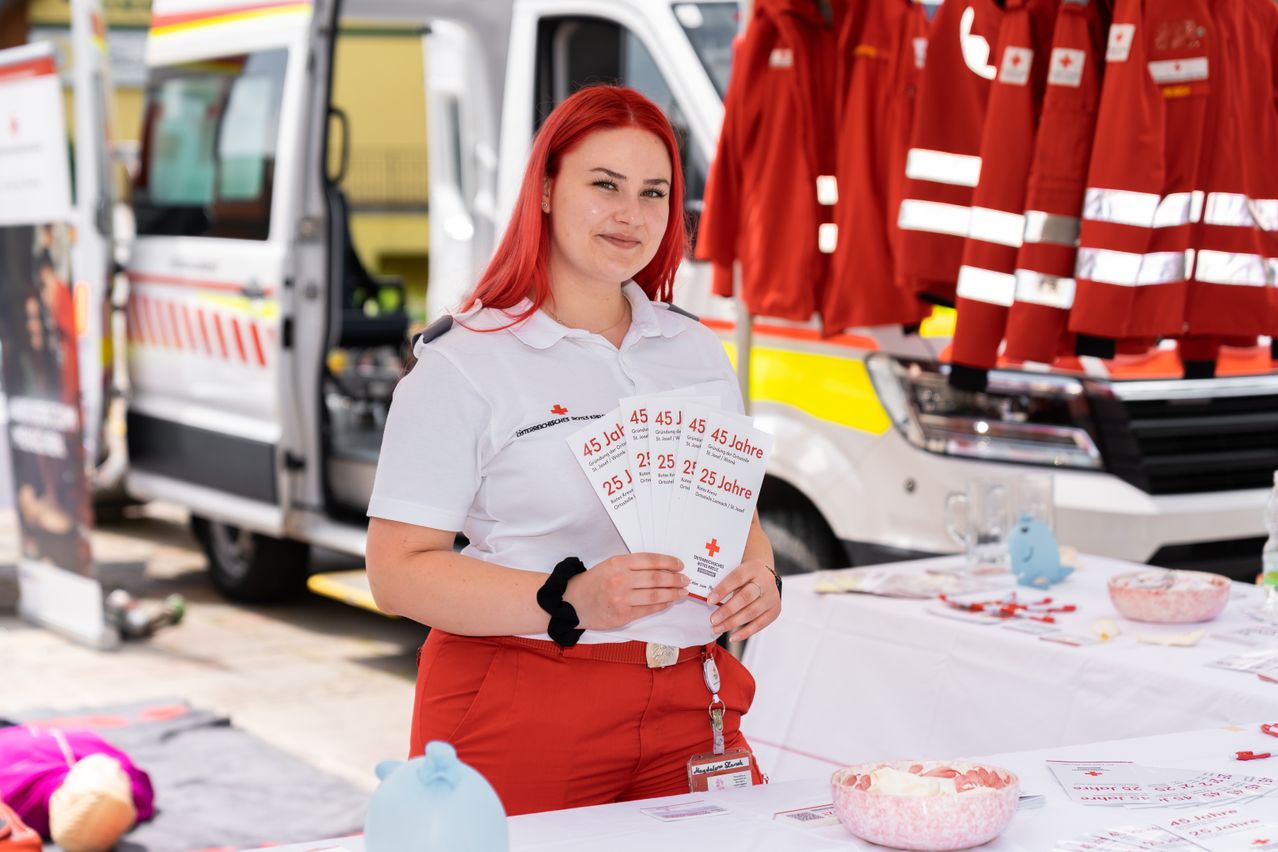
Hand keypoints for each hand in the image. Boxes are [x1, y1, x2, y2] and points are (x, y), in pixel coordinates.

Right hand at [563, 553, 688, 630]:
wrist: (572, 603)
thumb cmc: (593, 582)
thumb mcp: (610, 565)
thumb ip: (632, 565)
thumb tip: (661, 568)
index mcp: (618, 563)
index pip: (651, 560)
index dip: (669, 562)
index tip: (679, 565)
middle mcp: (621, 580)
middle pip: (657, 578)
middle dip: (675, 579)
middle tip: (685, 579)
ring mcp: (622, 599)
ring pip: (655, 595)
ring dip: (673, 593)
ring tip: (682, 592)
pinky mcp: (623, 615)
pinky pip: (648, 609)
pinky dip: (661, 605)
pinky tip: (668, 602)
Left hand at [707, 560, 780, 641]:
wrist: (765, 576)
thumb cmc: (746, 576)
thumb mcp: (737, 571)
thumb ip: (725, 581)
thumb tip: (707, 599)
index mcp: (753, 568)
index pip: (737, 578)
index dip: (723, 589)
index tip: (709, 600)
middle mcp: (765, 582)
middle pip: (746, 597)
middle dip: (727, 610)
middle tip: (713, 619)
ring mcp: (772, 597)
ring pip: (752, 612)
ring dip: (733, 623)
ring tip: (717, 628)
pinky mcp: (775, 610)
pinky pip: (760, 624)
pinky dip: (745, 632)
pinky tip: (732, 636)